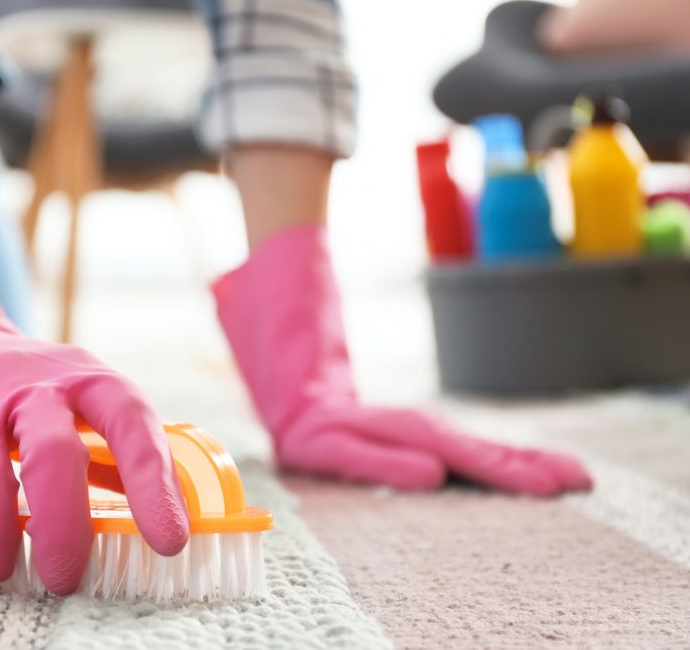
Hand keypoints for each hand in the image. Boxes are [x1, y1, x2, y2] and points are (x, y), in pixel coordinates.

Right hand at [0, 323, 189, 592]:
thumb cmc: (31, 384)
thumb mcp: (85, 396)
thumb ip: (120, 453)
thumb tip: (169, 520)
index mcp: (86, 380)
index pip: (130, 425)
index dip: (153, 485)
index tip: (169, 542)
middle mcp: (30, 388)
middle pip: (52, 456)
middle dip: (63, 529)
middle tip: (65, 578)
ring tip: (4, 572)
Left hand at [276, 404, 591, 495]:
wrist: (307, 404)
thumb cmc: (315, 434)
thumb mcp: (333, 450)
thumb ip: (379, 463)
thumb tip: (432, 475)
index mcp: (414, 434)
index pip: (468, 458)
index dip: (508, 475)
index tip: (547, 489)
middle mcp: (433, 430)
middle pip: (492, 451)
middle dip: (539, 467)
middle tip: (585, 482)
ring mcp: (438, 434)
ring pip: (494, 449)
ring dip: (537, 463)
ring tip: (579, 477)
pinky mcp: (438, 440)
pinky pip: (483, 452)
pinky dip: (515, 461)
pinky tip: (537, 473)